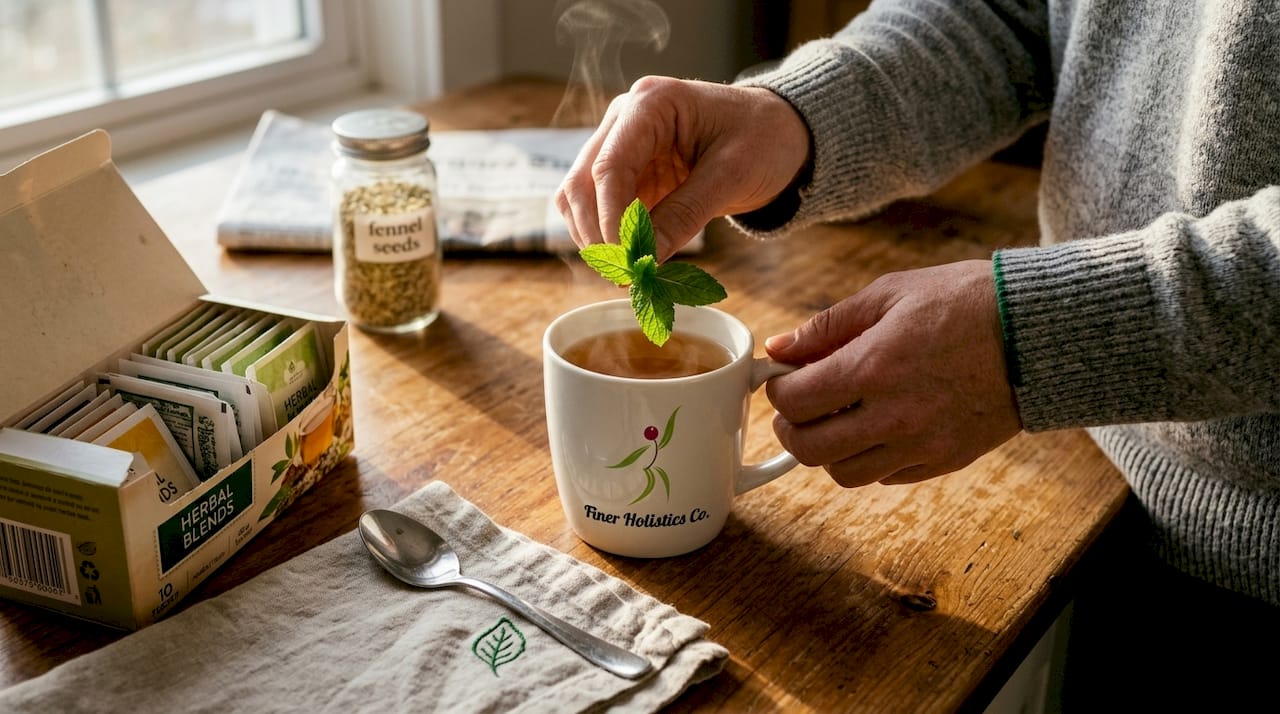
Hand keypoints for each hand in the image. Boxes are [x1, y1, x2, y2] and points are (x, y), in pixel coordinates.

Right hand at [555, 76, 810, 260]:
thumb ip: (685, 215)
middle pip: (582, 182)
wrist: (781, 135)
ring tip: (629, 273)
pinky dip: (609, 237)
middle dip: (598, 234)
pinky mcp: (627, 172)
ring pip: (579, 198)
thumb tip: (645, 262)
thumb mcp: (732, 176)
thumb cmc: (764, 140)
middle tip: (625, 277)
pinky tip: (633, 260)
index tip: (626, 262)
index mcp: (651, 103)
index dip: (611, 219)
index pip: (609, 166)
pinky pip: (600, 208)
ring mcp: (621, 145)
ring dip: (596, 239)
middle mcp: (625, 119)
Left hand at [764, 260, 1021, 486]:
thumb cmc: (964, 302)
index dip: (778, 391)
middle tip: (798, 409)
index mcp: (873, 367)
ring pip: (844, 474)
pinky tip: (876, 428)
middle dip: (792, 429)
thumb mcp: (889, 295)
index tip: (784, 380)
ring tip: (837, 419)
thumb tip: (779, 347)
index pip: (795, 402)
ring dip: (829, 450)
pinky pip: (886, 478)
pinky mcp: (946, 461)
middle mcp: (894, 415)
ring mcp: (922, 444)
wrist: (1038, 332)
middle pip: (810, 450)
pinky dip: (869, 459)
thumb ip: (827, 325)